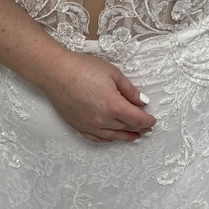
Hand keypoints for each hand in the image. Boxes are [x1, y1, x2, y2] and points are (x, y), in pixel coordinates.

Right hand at [40, 50, 155, 142]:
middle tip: (147, 127)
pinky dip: (108, 139)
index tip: (152, 119)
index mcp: (114, 105)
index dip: (148, 121)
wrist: (55, 72)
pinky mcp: (79, 126)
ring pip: (114, 136)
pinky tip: (113, 137)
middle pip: (127, 128)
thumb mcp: (113, 73)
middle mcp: (103, 119)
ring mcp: (90, 125)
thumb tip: (142, 101)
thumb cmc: (82, 68)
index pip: (137, 119)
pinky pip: (97, 139)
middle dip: (140, 128)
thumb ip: (130, 90)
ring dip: (126, 137)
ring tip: (135, 136)